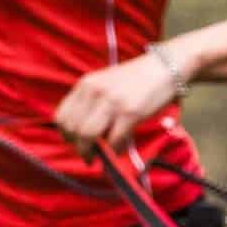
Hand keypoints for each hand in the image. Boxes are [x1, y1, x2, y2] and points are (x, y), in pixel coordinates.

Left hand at [54, 50, 184, 159]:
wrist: (164, 67)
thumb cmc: (135, 80)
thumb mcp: (105, 84)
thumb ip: (91, 102)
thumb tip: (82, 133)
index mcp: (86, 84)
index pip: (62, 116)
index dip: (66, 135)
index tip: (74, 143)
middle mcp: (94, 91)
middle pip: (73, 129)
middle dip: (79, 148)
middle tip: (87, 156)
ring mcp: (111, 102)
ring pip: (88, 136)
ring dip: (91, 153)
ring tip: (98, 158)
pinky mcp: (129, 113)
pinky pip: (114, 141)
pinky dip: (115, 150)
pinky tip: (119, 149)